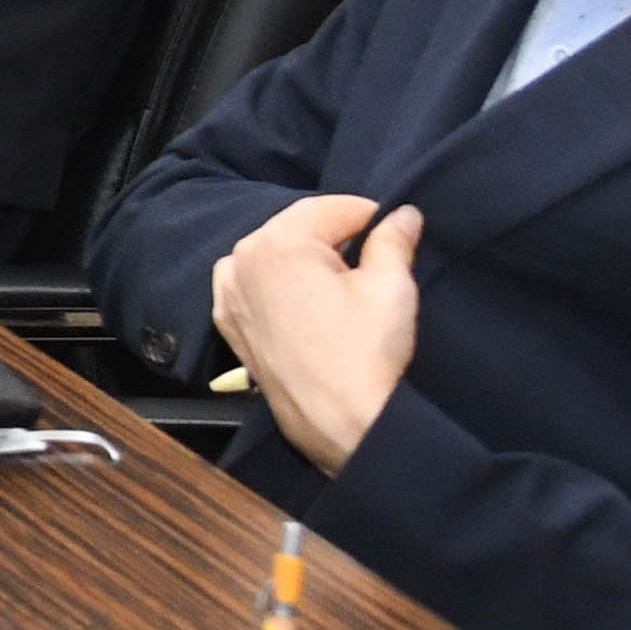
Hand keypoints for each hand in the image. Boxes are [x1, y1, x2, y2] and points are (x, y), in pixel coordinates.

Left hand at [209, 194, 423, 470]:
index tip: (392, 229)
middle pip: (296, 228)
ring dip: (305, 258)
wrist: (337, 421)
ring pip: (273, 254)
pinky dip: (280, 283)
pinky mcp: (228, 322)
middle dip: (334, 236)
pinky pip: (254, 284)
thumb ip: (393, 241)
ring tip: (343, 283)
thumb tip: (403, 214)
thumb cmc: (365, 352)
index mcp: (277, 243)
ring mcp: (228, 293)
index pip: (330, 208)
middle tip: (372, 258)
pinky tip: (310, 302)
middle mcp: (240, 261)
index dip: (368, 215)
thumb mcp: (390, 287)